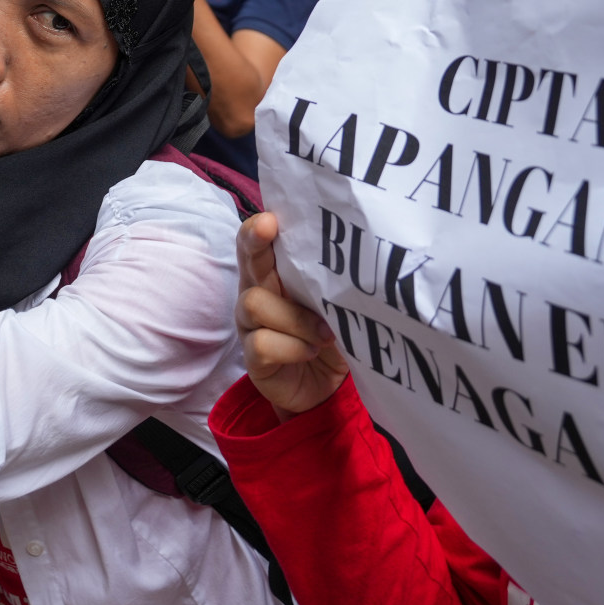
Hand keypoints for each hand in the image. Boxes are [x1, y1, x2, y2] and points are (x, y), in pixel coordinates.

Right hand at [236, 212, 348, 420]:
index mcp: (277, 275)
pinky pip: (261, 343)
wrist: (328, 387)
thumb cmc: (330, 335)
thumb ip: (330, 282)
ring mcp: (250, 326)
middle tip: (268, 228)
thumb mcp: (333, 305)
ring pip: (255, 303)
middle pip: (248, 261)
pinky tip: (310, 351)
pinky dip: (292, 346)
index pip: (257, 243)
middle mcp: (257, 293)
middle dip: (256, 242)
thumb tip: (354, 257)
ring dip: (296, 318)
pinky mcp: (253, 358)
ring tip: (325, 334)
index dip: (256, 228)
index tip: (269, 217)